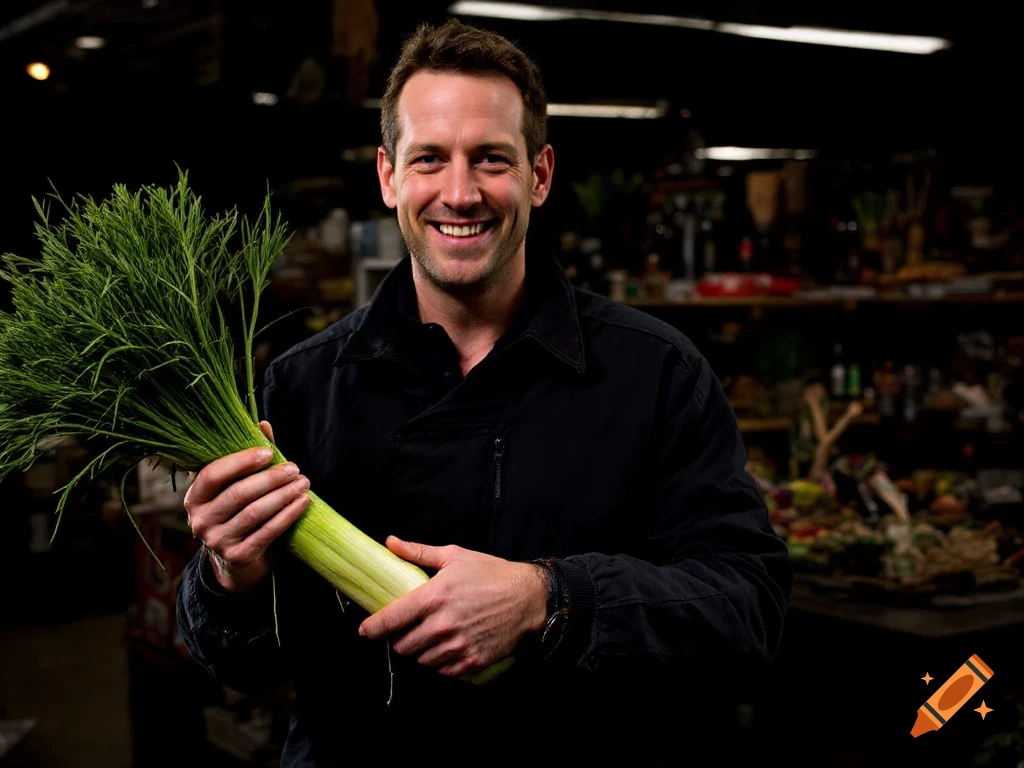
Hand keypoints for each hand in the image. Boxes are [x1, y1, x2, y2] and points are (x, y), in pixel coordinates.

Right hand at [184, 420, 309, 591]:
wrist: (235, 559)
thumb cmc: (237, 511)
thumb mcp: (235, 485)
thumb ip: (247, 457)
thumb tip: (263, 425)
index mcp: (195, 497)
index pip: (213, 474)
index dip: (241, 461)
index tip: (268, 452)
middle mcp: (201, 520)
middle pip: (238, 494)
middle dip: (270, 478)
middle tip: (295, 468)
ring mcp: (217, 541)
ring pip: (254, 513)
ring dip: (283, 495)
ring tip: (303, 483)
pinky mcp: (238, 556)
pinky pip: (268, 532)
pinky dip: (288, 515)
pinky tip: (303, 502)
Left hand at [358, 537, 548, 676]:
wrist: (527, 597)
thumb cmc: (490, 573)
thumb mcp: (454, 556)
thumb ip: (418, 552)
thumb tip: (390, 543)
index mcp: (433, 597)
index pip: (390, 620)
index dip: (372, 628)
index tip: (365, 630)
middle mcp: (442, 624)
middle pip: (402, 646)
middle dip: (400, 639)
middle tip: (408, 629)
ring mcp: (457, 646)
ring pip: (420, 660)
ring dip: (420, 651)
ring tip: (430, 637)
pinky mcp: (471, 661)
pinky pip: (442, 671)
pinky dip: (439, 663)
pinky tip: (446, 647)